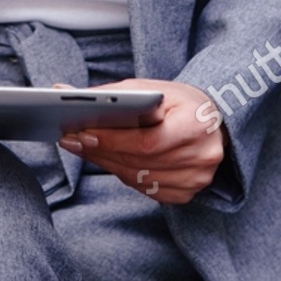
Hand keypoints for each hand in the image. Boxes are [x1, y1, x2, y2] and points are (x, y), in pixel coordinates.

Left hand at [58, 79, 223, 203]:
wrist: (214, 121)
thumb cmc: (180, 102)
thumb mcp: (153, 88)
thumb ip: (114, 93)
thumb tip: (65, 90)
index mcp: (198, 125)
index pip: (148, 141)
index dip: (113, 141)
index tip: (82, 133)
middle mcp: (202, 157)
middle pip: (140, 162)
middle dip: (102, 151)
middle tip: (72, 140)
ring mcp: (196, 179)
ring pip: (139, 179)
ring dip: (107, 164)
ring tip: (84, 148)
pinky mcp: (187, 193)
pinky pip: (145, 188)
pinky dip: (124, 175)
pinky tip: (109, 160)